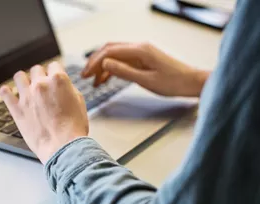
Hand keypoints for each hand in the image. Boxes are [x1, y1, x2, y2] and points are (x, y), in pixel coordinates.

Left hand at [0, 62, 88, 163]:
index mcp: (58, 80)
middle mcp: (41, 85)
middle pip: (36, 70)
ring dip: (23, 80)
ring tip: (25, 86)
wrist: (63, 147)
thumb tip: (63, 86)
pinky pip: (5, 93)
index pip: (54, 65)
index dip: (55, 72)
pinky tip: (9, 93)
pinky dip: (6, 92)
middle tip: (42, 85)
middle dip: (40, 76)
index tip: (54, 76)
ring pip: (19, 76)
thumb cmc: (73, 128)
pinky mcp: (17, 109)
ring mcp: (27, 96)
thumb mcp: (79, 102)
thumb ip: (68, 89)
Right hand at [82, 42, 209, 96]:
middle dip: (95, 62)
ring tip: (94, 81)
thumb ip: (124, 71)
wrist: (191, 82)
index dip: (95, 62)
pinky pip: (123, 61)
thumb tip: (105, 64)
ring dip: (103, 67)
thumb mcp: (146, 80)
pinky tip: (106, 79)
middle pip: (110, 50)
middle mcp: (139, 48)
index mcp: (140, 50)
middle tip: (85, 75)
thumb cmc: (173, 82)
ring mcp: (141, 53)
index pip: (110, 51)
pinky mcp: (143, 59)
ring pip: (115, 56)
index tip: (86, 73)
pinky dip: (112, 69)